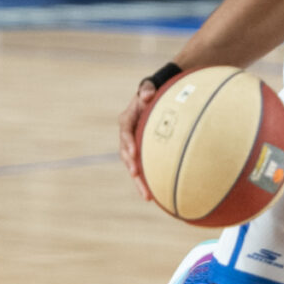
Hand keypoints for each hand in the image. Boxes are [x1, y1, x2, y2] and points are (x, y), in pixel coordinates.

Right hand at [119, 77, 160, 201]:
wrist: (157, 98)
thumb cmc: (154, 91)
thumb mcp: (150, 86)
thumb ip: (147, 88)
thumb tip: (146, 94)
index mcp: (127, 119)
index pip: (125, 130)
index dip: (128, 142)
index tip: (133, 152)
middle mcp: (128, 135)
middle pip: (126, 154)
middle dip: (131, 167)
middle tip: (137, 177)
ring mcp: (135, 146)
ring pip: (134, 166)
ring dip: (139, 181)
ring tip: (147, 196)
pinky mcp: (143, 153)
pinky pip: (144, 168)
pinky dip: (148, 181)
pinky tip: (157, 196)